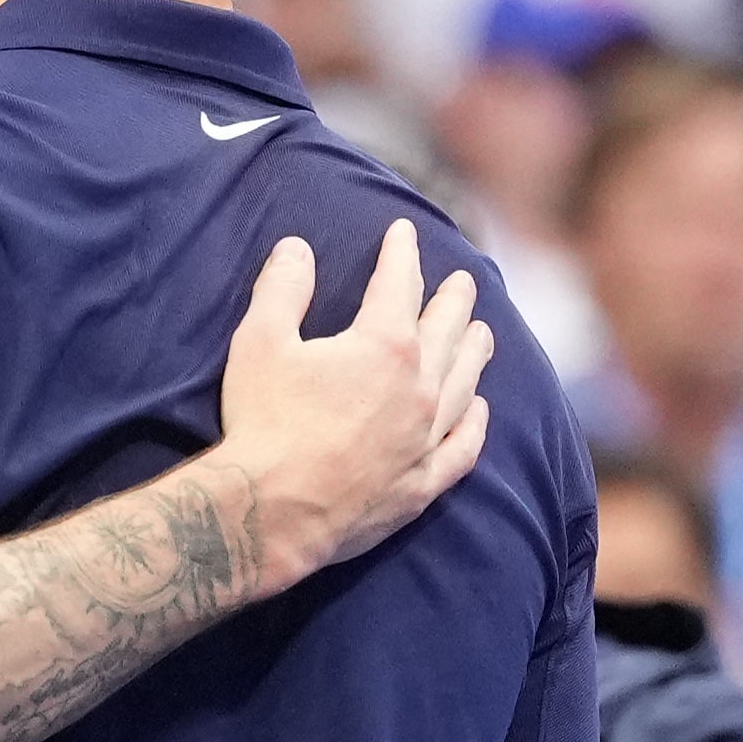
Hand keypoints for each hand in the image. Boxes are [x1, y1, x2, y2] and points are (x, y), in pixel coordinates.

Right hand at [216, 221, 491, 592]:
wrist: (272, 509)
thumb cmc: (262, 421)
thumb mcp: (259, 342)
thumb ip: (282, 289)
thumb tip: (297, 249)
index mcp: (384, 345)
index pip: (399, 284)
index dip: (401, 253)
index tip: (404, 232)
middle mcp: (420, 386)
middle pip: (447, 331)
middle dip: (453, 299)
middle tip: (463, 281)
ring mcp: (426, 437)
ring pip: (465, 383)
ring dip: (475, 353)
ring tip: (483, 333)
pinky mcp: (423, 481)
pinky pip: (463, 446)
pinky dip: (476, 423)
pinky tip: (482, 411)